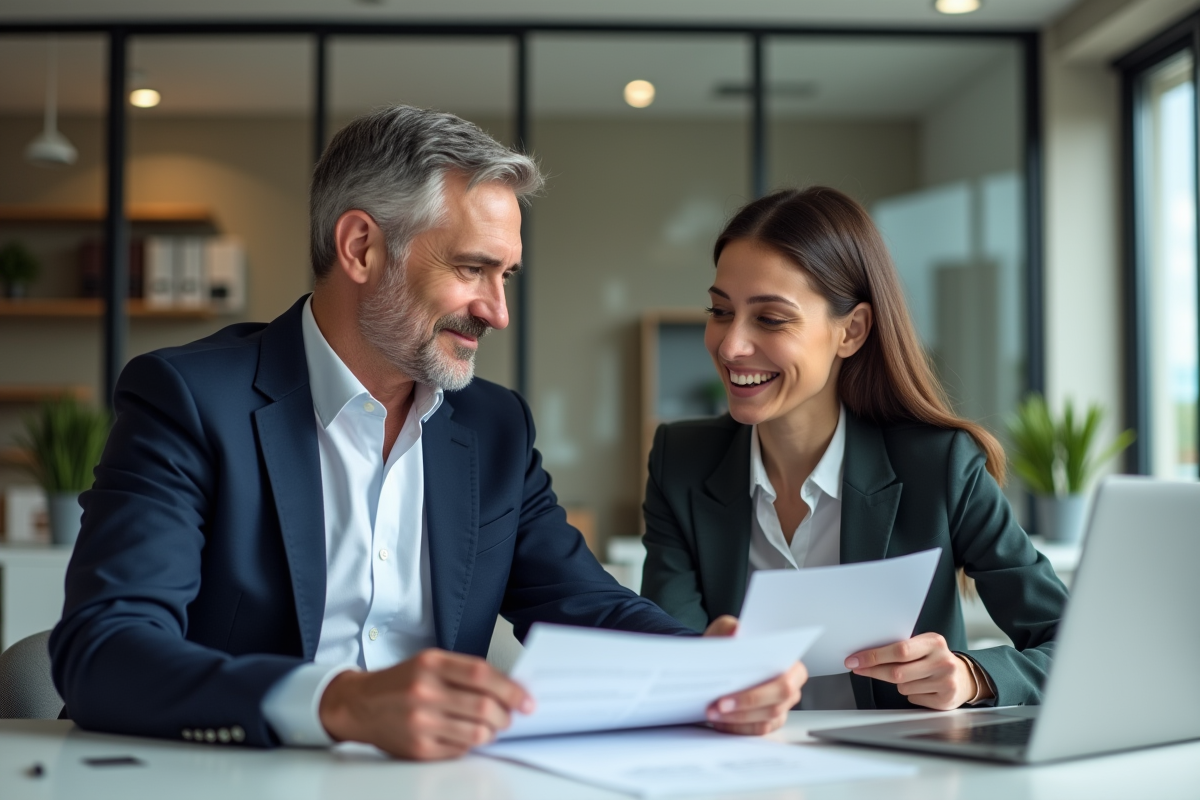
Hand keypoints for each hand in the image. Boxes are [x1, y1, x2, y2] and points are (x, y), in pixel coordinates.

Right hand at [318, 648, 533, 759]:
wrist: (359, 705)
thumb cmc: (400, 682)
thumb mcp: (430, 662)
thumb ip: (466, 671)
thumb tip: (508, 687)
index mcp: (431, 664)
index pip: (482, 675)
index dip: (511, 689)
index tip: (526, 700)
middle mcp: (425, 692)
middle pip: (484, 707)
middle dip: (507, 715)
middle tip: (511, 716)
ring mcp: (421, 723)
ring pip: (477, 733)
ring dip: (493, 731)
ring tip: (490, 726)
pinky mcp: (419, 749)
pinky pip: (461, 749)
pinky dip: (471, 743)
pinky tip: (466, 734)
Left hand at [702, 615, 807, 734]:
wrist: (718, 663)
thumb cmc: (727, 647)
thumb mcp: (723, 632)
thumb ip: (728, 628)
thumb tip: (735, 630)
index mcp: (788, 661)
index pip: (785, 678)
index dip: (761, 686)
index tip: (736, 685)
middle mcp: (790, 685)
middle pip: (777, 701)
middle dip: (747, 703)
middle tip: (719, 704)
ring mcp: (781, 705)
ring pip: (766, 719)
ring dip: (738, 718)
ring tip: (713, 713)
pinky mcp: (769, 721)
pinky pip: (758, 731)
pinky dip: (738, 728)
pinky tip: (721, 721)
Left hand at [845, 632, 985, 710]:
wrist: (963, 677)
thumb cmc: (934, 659)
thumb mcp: (923, 646)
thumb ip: (901, 648)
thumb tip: (865, 654)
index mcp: (934, 642)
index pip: (898, 650)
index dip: (873, 656)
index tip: (854, 659)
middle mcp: (942, 661)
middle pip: (897, 672)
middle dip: (874, 671)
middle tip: (858, 668)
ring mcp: (945, 682)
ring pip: (903, 687)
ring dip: (899, 683)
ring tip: (913, 676)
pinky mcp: (945, 700)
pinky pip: (913, 698)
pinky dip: (911, 693)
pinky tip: (923, 687)